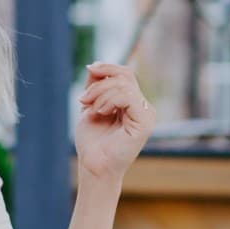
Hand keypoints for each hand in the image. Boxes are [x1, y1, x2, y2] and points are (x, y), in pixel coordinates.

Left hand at [74, 62, 154, 183]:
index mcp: (132, 102)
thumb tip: (95, 64)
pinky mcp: (145, 122)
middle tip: (83, 99)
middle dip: (99, 82)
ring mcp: (146, 114)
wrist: (93, 165)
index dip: (106, 68)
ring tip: (91, 110)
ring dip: (100, 93)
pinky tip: (101, 112)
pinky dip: (109, 100)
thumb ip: (95, 85)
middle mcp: (142, 106)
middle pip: (125, 75)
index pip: (124, 73)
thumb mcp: (90, 105)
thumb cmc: (92, 141)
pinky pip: (128, 97)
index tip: (89, 71)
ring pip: (124, 85)